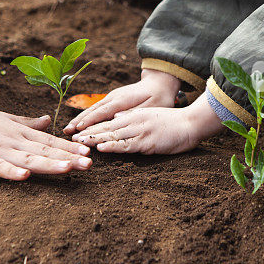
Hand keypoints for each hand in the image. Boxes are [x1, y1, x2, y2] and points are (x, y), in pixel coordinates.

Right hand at [0, 103, 91, 179]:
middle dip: (67, 158)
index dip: (69, 148)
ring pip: (27, 159)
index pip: (50, 141)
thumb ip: (29, 123)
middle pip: (44, 151)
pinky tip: (24, 177)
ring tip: (67, 168)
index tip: (88, 153)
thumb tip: (48, 121)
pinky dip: (11, 171)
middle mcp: (14, 141)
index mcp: (21, 133)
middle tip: (89, 164)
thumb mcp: (8, 119)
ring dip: (48, 164)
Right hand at [64, 69, 179, 134]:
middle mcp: (114, 97)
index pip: (103, 111)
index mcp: (123, 99)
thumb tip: (118, 117)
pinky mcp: (112, 99)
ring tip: (68, 129)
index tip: (79, 128)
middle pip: (93, 110)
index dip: (90, 120)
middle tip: (67, 131)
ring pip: (92, 109)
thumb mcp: (153, 105)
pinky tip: (78, 123)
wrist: (159, 83)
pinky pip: (96, 108)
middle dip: (79, 121)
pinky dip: (86, 116)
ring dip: (79, 119)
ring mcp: (112, 97)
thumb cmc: (159, 97)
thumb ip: (136, 111)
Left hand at [71, 95, 222, 153]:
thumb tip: (116, 118)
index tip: (78, 130)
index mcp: (134, 115)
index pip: (108, 121)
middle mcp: (134, 121)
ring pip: (113, 135)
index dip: (92, 126)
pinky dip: (112, 146)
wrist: (191, 123)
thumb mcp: (149, 115)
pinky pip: (126, 145)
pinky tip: (101, 148)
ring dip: (95, 139)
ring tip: (80, 143)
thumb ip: (132, 117)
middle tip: (71, 136)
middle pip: (106, 127)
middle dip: (88, 132)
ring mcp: (140, 131)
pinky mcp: (147, 141)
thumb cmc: (172, 122)